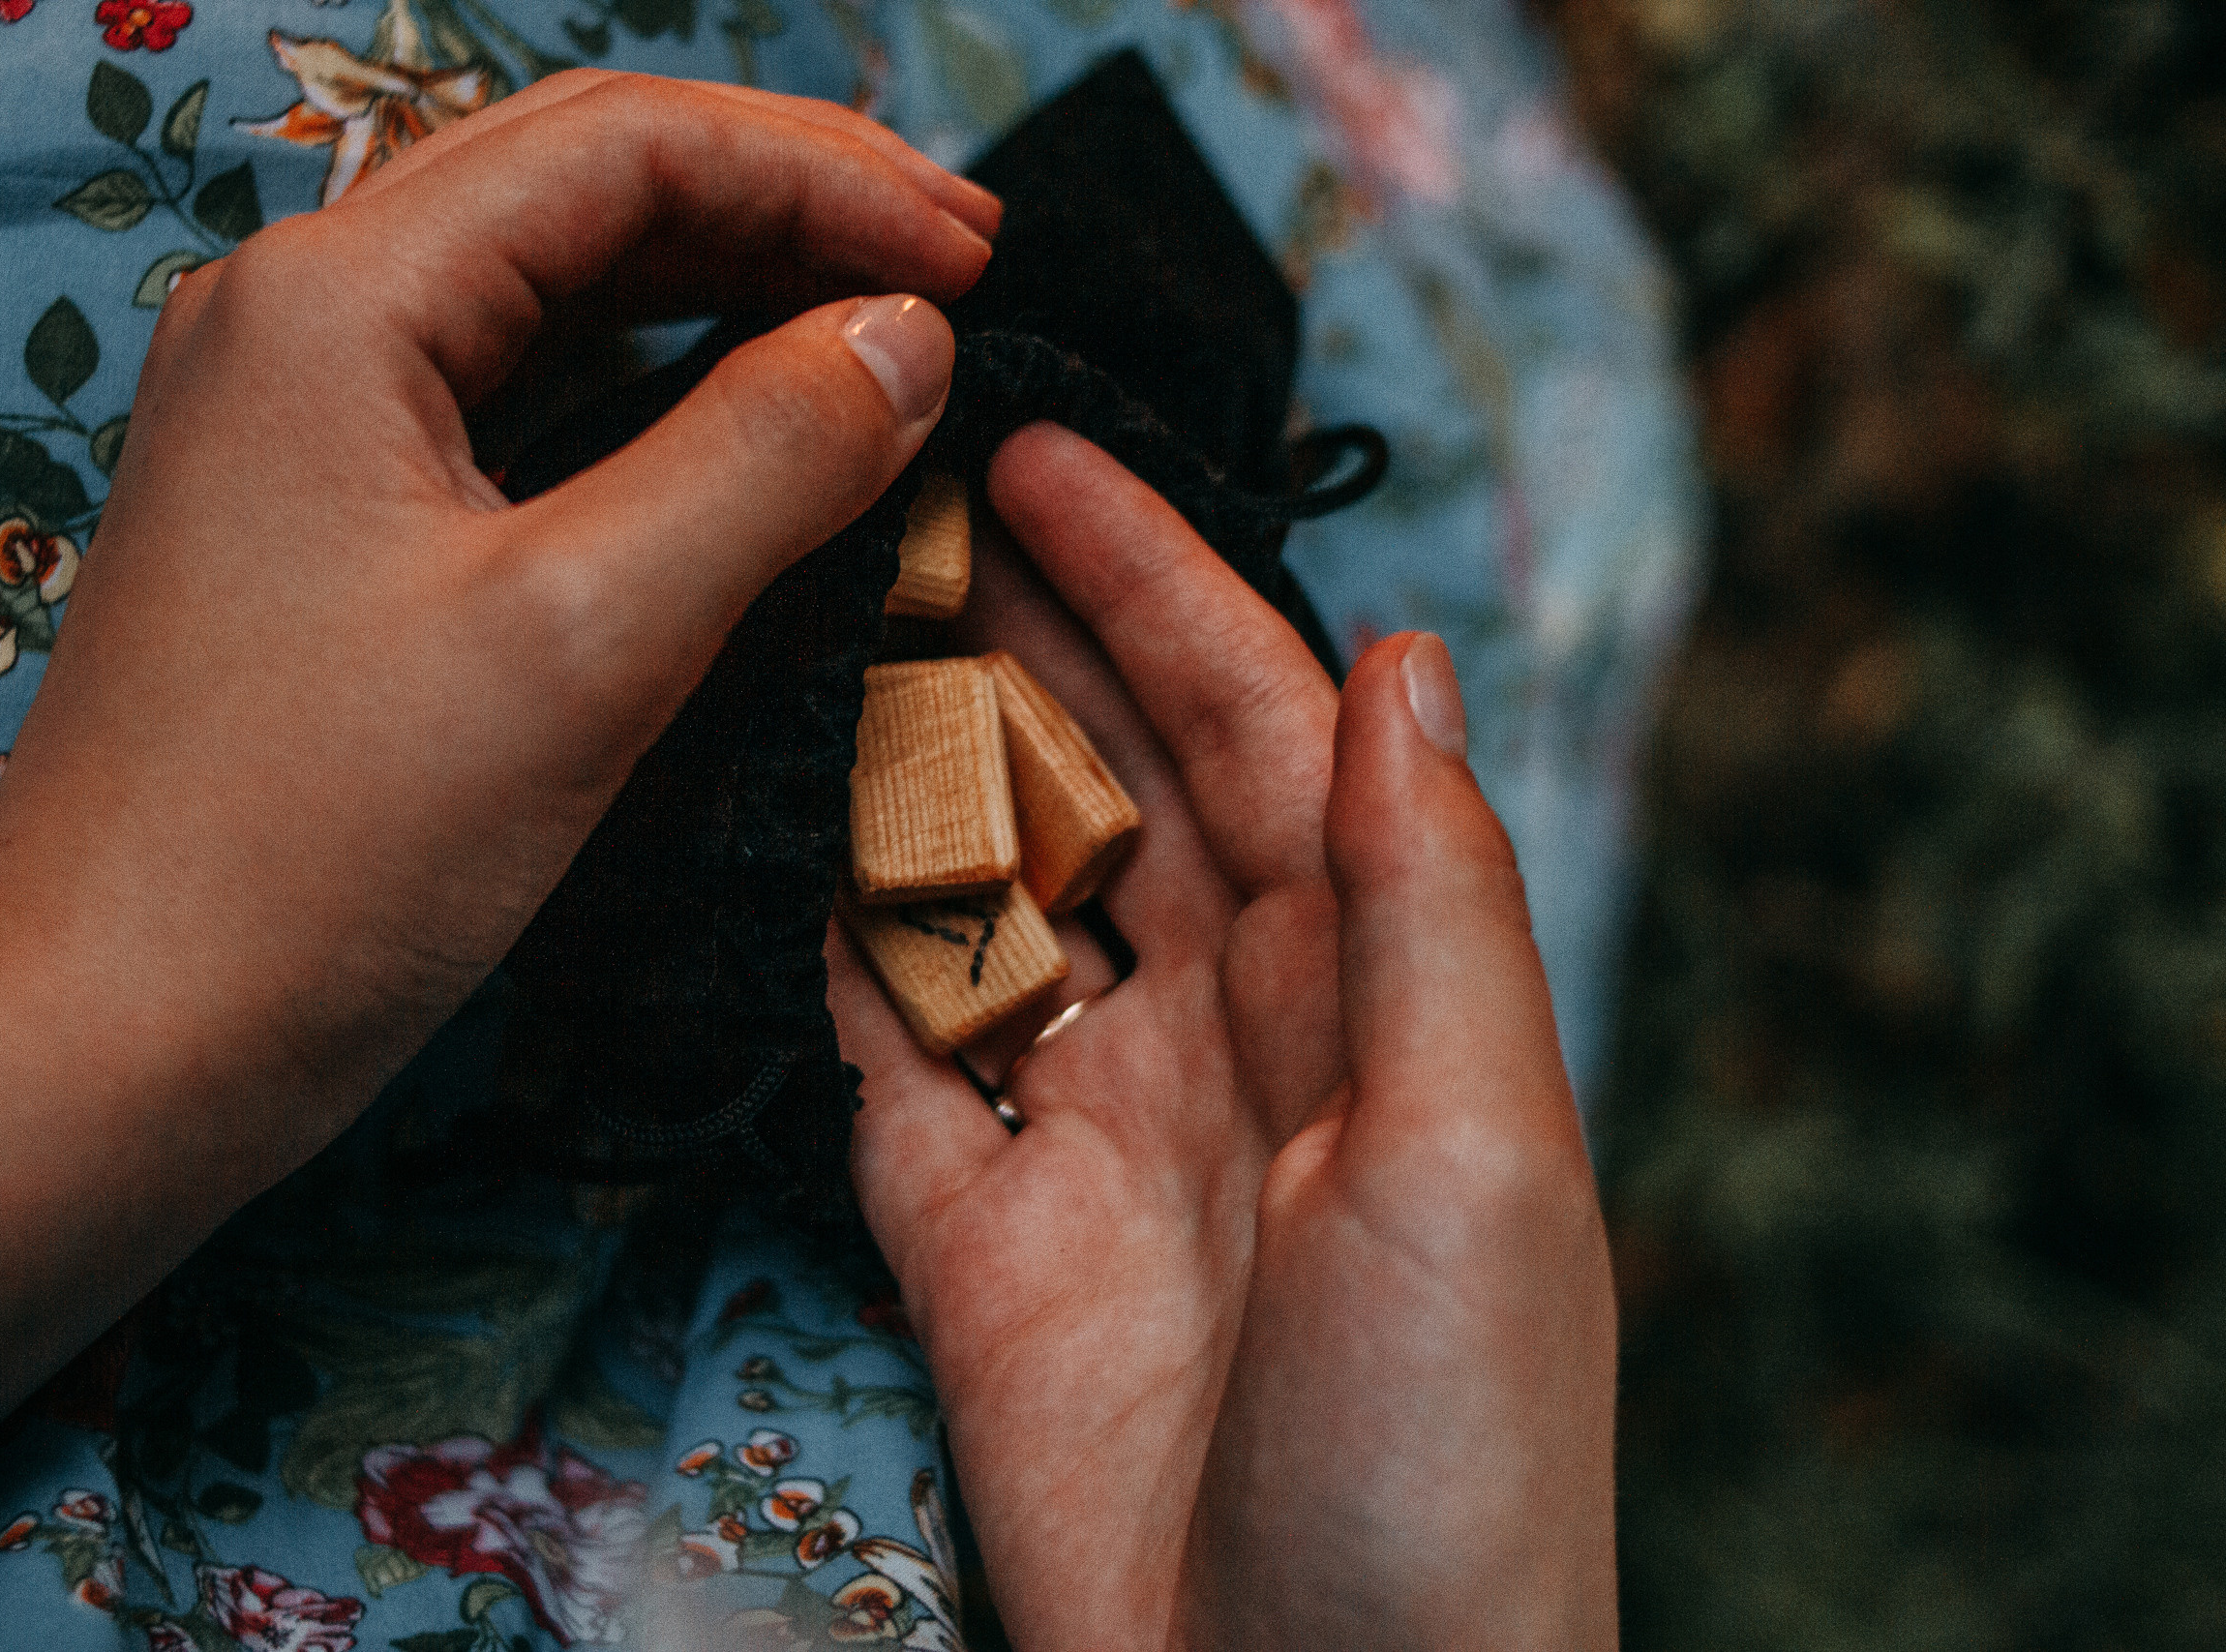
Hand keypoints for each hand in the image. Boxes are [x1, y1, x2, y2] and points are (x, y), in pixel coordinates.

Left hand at [0, 71, 994, 1637]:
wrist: (103, 1054)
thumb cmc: (315, 855)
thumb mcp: (582, 640)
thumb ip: (764, 459)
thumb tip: (908, 338)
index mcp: (338, 300)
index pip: (624, 146)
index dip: (827, 176)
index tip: (983, 256)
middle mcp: (303, 324)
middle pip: (583, 187)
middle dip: (785, 208)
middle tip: (962, 271)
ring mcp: (301, 428)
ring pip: (551, 295)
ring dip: (725, 295)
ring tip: (882, 335)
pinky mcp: (322, 532)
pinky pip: (517, 406)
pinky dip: (654, 401)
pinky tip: (750, 440)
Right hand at [830, 425, 1617, 1648]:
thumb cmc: (1443, 1455)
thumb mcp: (1469, 1156)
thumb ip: (1430, 904)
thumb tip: (1399, 656)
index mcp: (1364, 996)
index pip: (1259, 729)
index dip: (1161, 586)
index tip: (1047, 457)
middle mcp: (1226, 1038)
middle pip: (1112, 785)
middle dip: (1026, 641)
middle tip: (899, 503)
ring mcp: (1088, 1134)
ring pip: (990, 896)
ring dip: (921, 768)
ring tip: (819, 623)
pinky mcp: (972, 1241)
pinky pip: (888, 1058)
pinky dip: (838, 952)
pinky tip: (779, 844)